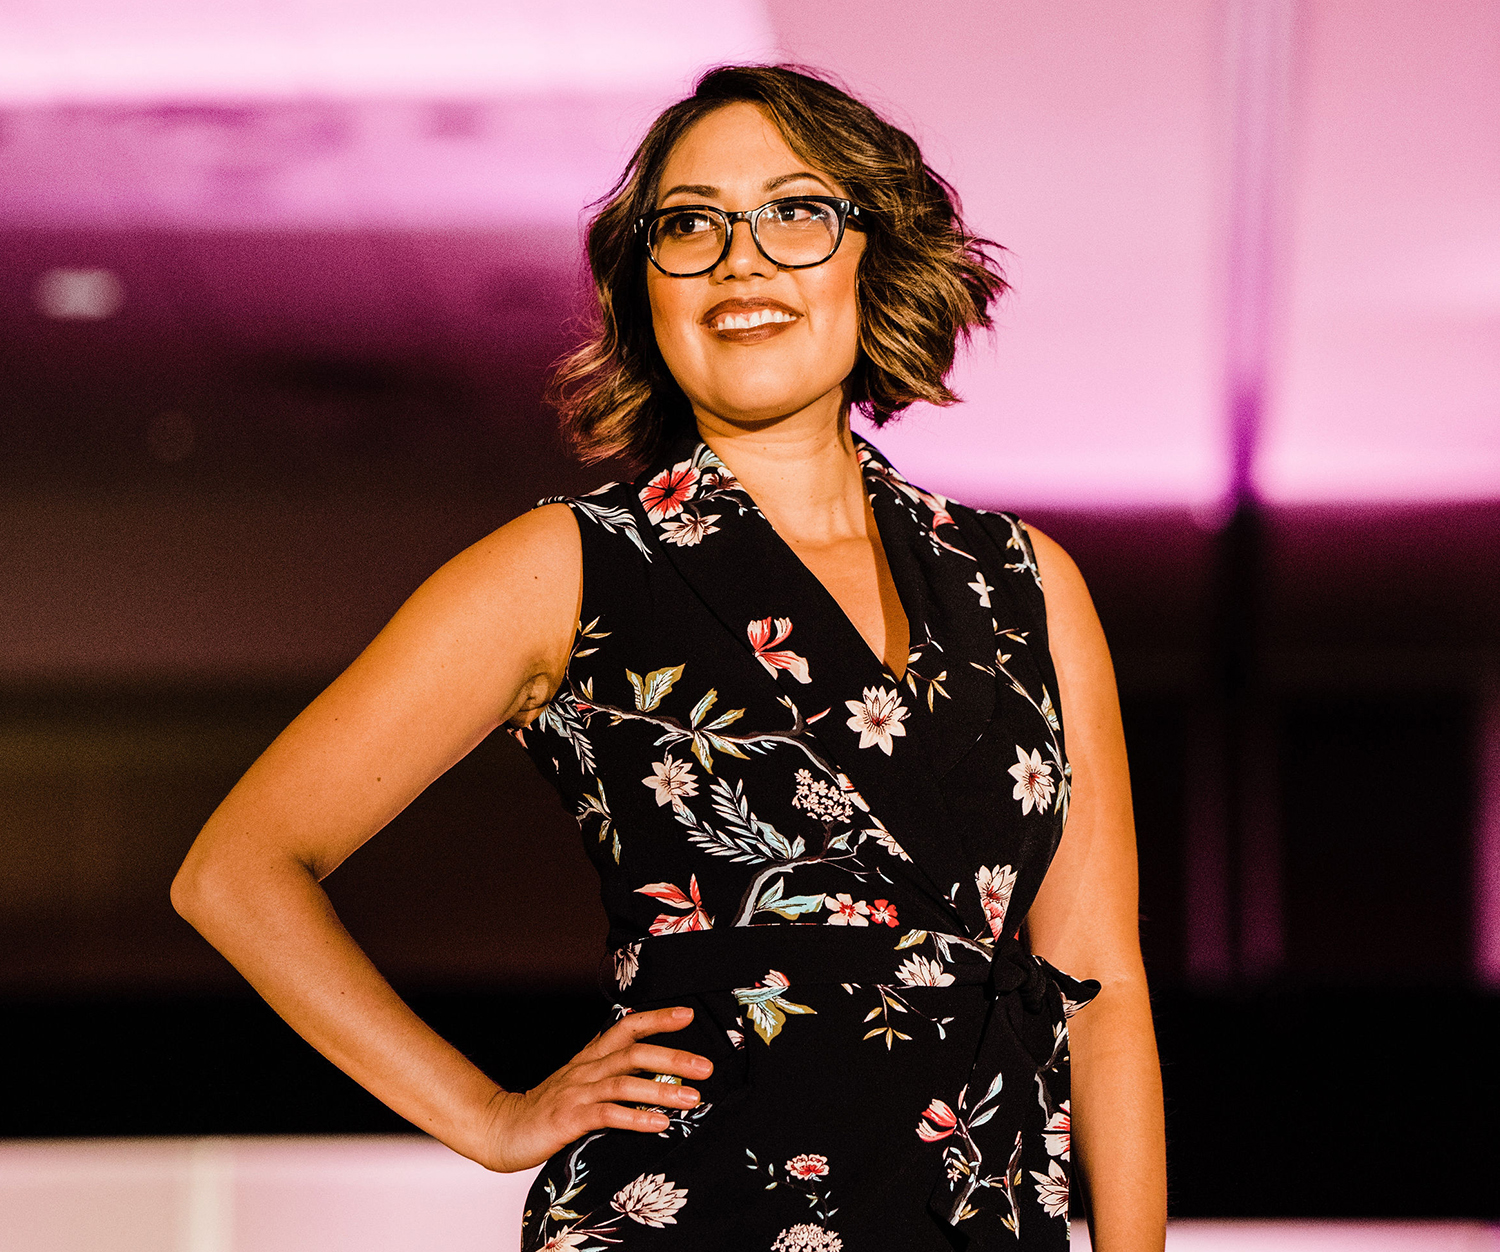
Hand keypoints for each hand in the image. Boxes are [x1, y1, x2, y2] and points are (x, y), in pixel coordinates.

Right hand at [477, 1006, 713, 1172]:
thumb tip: (656, 1074)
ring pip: (625, 1083)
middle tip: (707, 1066)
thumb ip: (612, 1075)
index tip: (688, 1015)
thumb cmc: (549, 1109)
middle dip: (673, 1057)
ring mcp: (576, 1093)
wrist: (502, 1129)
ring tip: (693, 1098)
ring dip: (662, 1090)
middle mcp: (586, 1070)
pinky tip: (658, 1124)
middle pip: (633, 1052)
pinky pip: (606, 1115)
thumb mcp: (582, 1084)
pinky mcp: (568, 1119)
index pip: (627, 1027)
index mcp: (591, 1058)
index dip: (657, 1019)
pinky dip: (635, 1118)